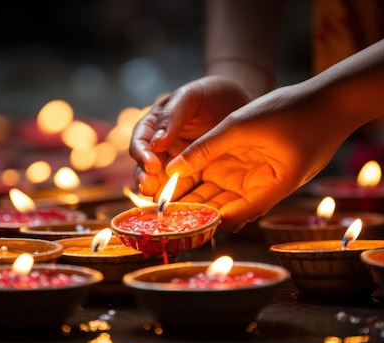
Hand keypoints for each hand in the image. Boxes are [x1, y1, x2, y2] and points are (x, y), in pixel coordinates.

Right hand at [129, 75, 251, 196]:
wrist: (242, 102)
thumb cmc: (213, 93)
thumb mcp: (191, 96)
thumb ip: (173, 116)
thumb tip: (155, 143)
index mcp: (155, 127)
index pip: (140, 143)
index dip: (142, 155)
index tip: (152, 165)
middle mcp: (162, 149)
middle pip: (147, 170)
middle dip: (146, 181)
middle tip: (150, 191)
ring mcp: (180, 165)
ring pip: (165, 185)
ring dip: (164, 196)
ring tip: (166, 206)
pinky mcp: (198, 178)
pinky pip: (189, 192)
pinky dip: (187, 201)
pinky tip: (190, 208)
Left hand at [166, 84, 354, 232]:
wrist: (329, 100)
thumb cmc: (293, 111)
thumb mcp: (242, 125)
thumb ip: (207, 147)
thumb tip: (172, 169)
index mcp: (267, 190)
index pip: (229, 217)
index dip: (199, 224)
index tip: (170, 227)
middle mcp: (260, 190)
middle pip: (221, 210)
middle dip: (190, 216)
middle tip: (156, 219)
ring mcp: (257, 179)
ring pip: (220, 196)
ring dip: (193, 201)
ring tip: (159, 205)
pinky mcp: (253, 167)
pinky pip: (224, 181)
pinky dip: (203, 184)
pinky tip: (178, 186)